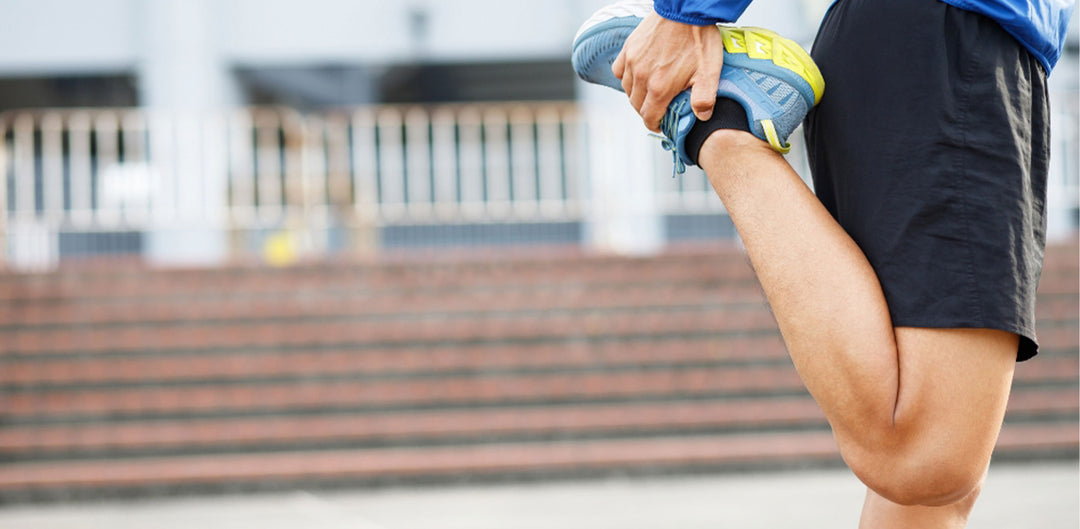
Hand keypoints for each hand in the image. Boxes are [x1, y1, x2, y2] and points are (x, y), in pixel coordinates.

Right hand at [611, 13, 723, 131]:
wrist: (687, 10)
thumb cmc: (700, 39)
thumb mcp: (710, 71)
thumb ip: (704, 98)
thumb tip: (702, 117)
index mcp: (660, 88)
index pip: (648, 118)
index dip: (655, 125)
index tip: (661, 124)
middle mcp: (641, 77)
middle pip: (636, 106)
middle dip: (647, 111)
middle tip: (659, 108)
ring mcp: (632, 62)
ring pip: (627, 90)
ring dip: (637, 95)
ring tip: (650, 92)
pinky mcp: (629, 48)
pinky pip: (619, 71)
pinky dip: (626, 77)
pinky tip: (637, 74)